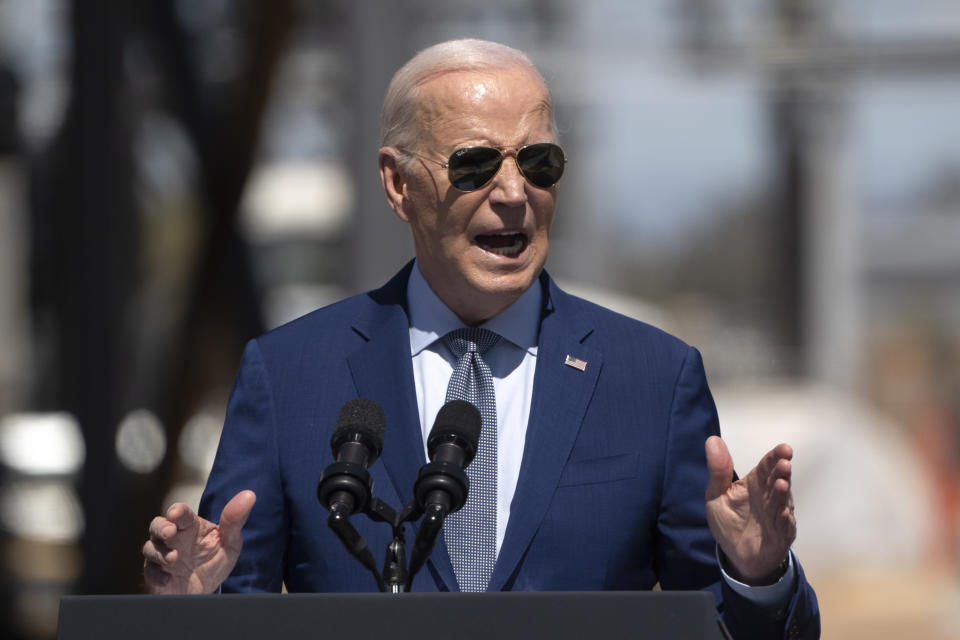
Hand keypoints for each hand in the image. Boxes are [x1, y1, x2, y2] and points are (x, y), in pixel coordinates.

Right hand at [142, 490, 255, 593]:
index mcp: (190, 526)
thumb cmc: (216, 560)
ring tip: (174, 558)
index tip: (177, 514)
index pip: (180, 513)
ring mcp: (162, 556)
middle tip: (170, 532)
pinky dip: (157, 575)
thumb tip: (250, 495)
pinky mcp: (157, 574)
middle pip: (157, 525)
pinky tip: (168, 579)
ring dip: (160, 552)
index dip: (177, 511)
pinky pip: (150, 572)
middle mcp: (173, 538)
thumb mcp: (230, 541)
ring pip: (150, 548)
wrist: (208, 589)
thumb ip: (235, 520)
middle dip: (161, 527)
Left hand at [704, 436, 794, 584]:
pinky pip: (783, 527)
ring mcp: (777, 516)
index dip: (775, 457)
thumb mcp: (716, 495)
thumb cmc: (729, 522)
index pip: (767, 466)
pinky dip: (784, 521)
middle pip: (777, 481)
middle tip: (784, 463)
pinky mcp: (780, 536)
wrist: (737, 555)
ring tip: (781, 483)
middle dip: (782, 472)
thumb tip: (712, 440)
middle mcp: (769, 497)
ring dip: (782, 494)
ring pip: (782, 502)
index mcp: (755, 484)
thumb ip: (718, 470)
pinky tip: (783, 513)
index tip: (784, 449)